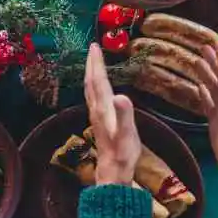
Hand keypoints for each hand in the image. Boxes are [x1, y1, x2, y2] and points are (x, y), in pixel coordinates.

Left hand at [84, 43, 140, 184]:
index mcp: (103, 108)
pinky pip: (93, 97)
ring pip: (90, 89)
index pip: (98, 80)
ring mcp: (96, 115)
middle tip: (92, 47)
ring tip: (93, 61)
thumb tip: (121, 96)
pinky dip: (94, 85)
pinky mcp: (98, 121)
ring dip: (91, 73)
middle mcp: (96, 109)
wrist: (113, 170)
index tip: (94, 46)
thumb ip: (125, 115)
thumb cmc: (123, 152)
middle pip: (91, 82)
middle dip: (91, 63)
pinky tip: (97, 87)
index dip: (96, 63)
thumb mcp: (128, 133)